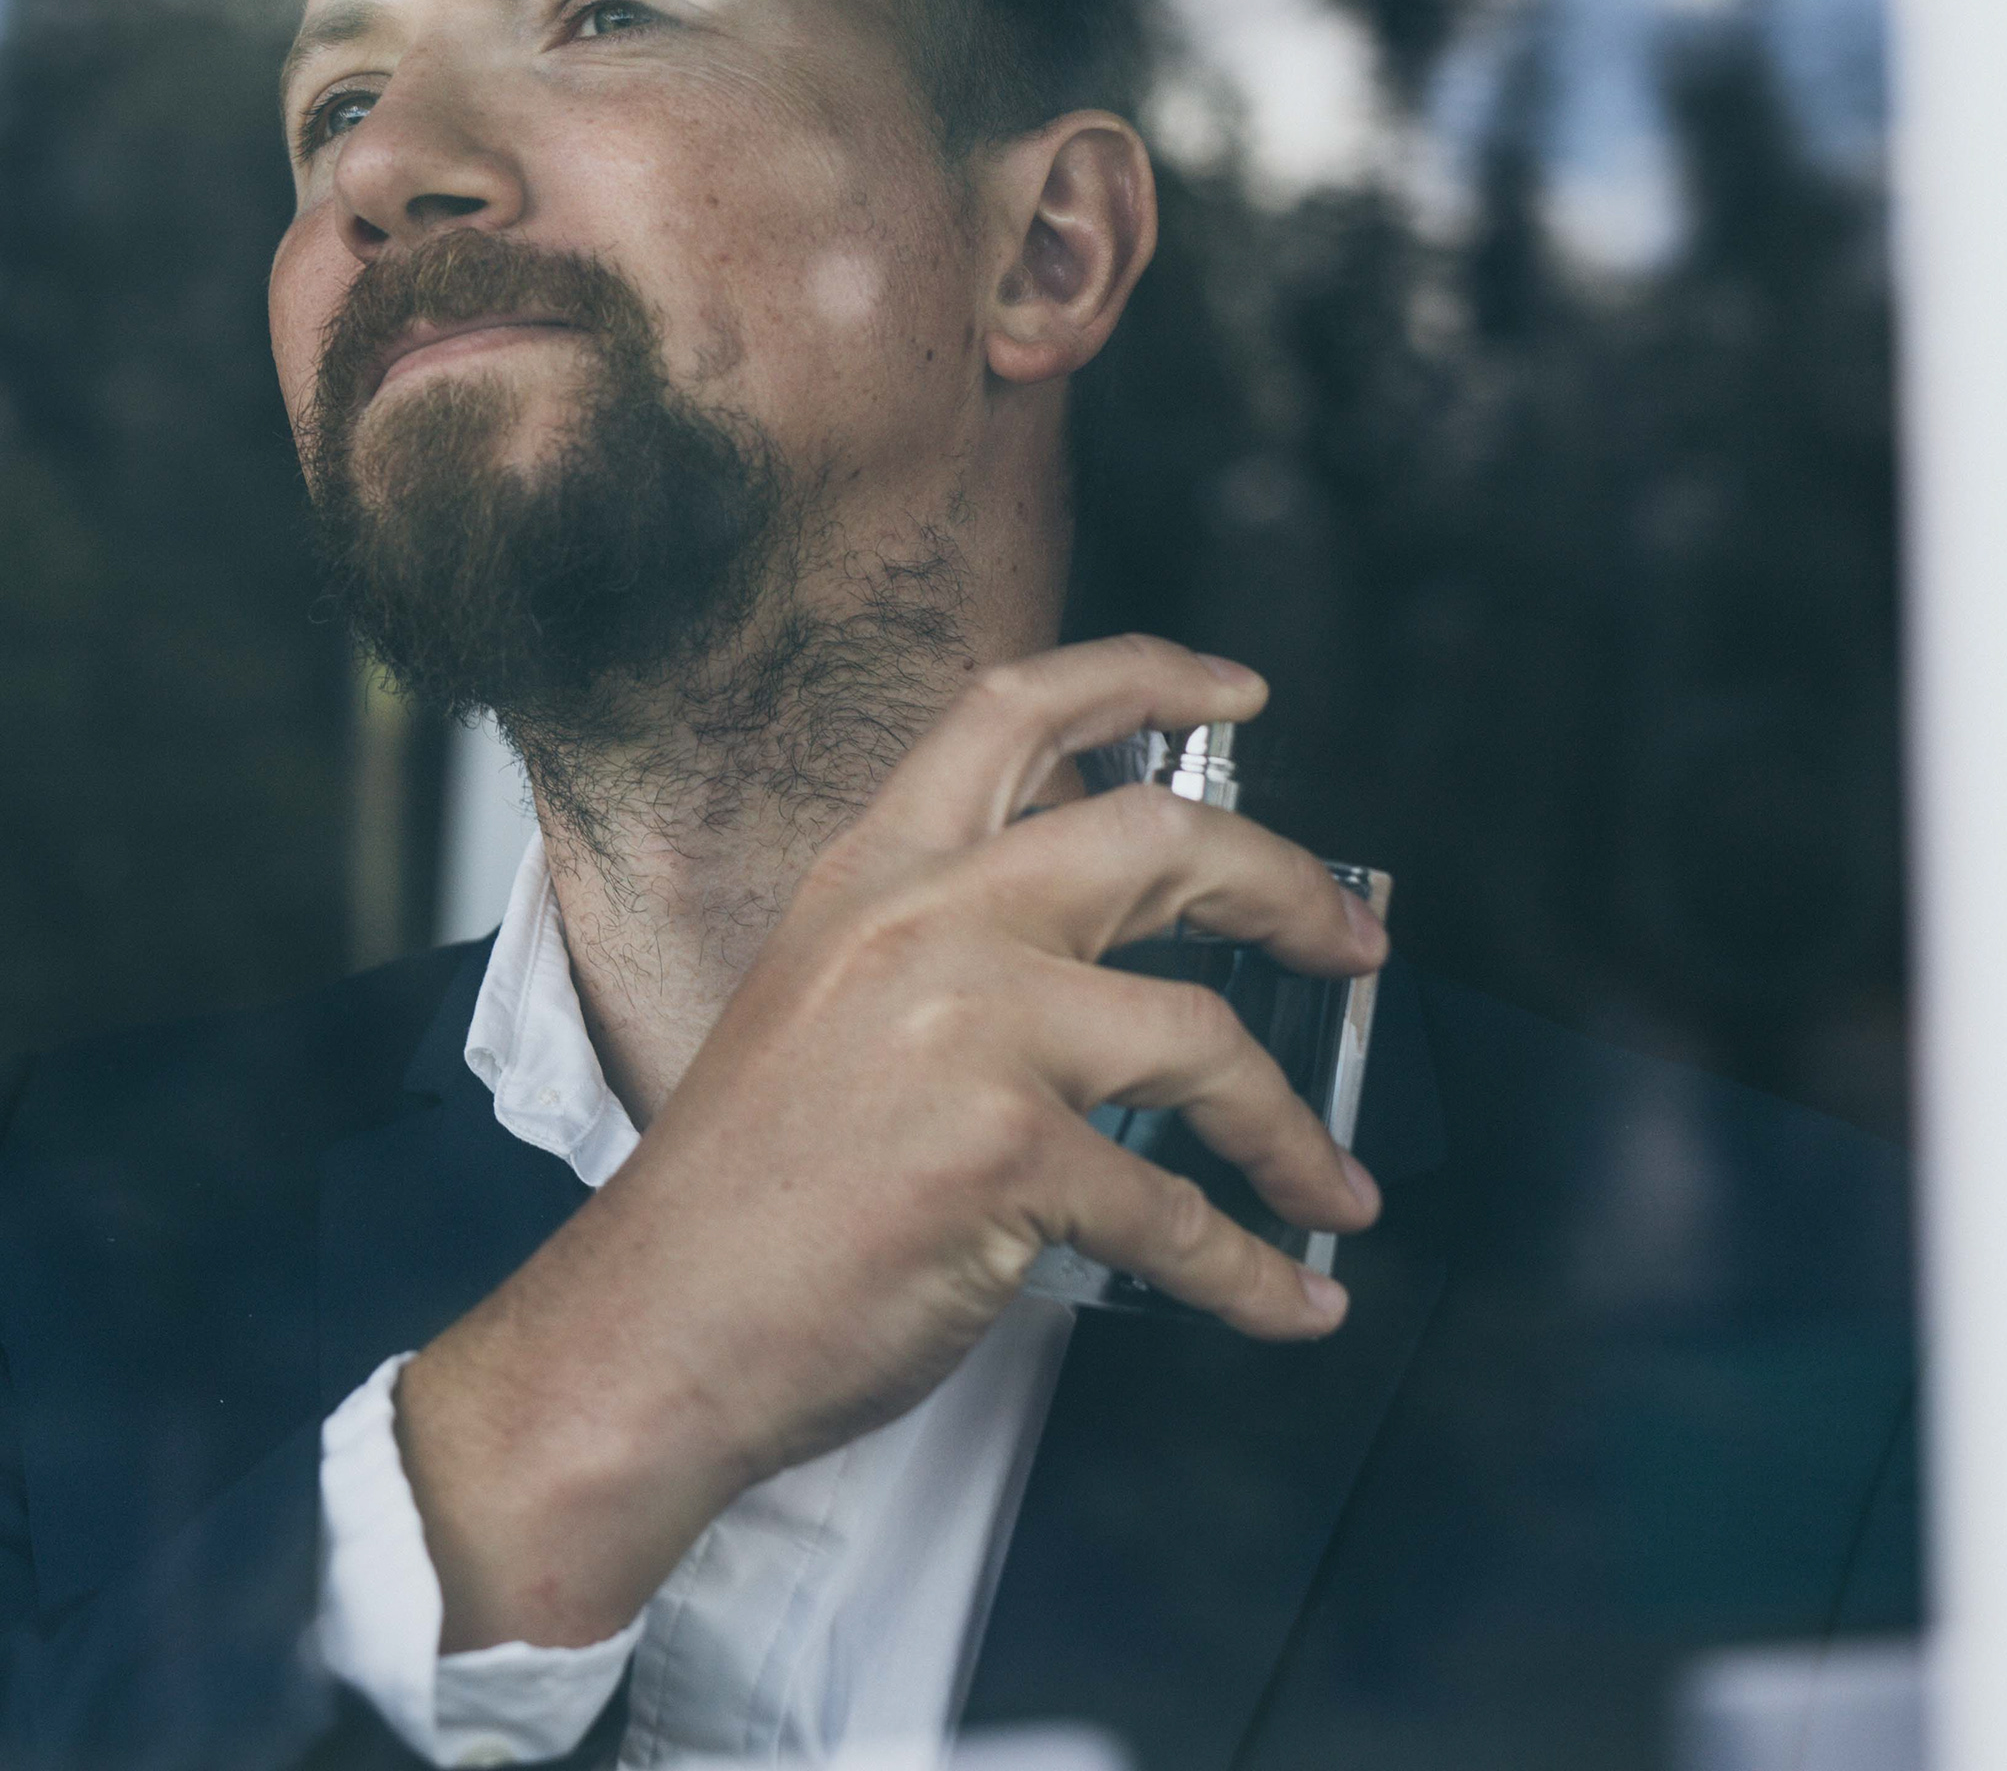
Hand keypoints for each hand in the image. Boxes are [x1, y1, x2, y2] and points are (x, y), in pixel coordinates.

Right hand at [392, 637, 1387, 1650]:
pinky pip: (1179, 1211)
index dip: (1145, 679)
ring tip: (1330, 1185)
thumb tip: (1095, 956)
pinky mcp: (1006, 1155)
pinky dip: (1255, 1272)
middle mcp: (921, 923)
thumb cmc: (739, 1195)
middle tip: (1350, 942)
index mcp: (869, 874)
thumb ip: (936, 950)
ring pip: (1205, 1039)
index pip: (1013, 712)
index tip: (1238, 693)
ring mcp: (968, 1033)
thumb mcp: (817, 1004)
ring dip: (1294, 1126)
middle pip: (1158, 838)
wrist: (656, 1327)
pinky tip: (1288, 1297)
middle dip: (1285, 887)